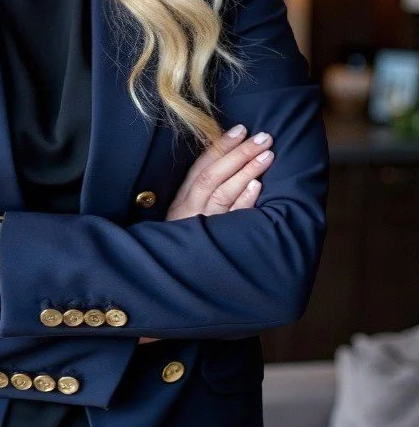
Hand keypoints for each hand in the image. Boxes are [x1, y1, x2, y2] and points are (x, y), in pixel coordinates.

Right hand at [136, 124, 272, 345]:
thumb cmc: (175, 257)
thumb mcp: (181, 225)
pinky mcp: (210, 249)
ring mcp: (198, 231)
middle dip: (239, 153)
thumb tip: (229, 175)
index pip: (200, 168)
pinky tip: (257, 189)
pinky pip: (229, 224)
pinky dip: (242, 204)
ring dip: (246, 172)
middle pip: (213, 177)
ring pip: (222, 194)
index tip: (239, 129)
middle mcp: (186, 215)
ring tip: (267, 155)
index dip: (220, 147)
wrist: (159, 297)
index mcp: (179, 205)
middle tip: (264, 136)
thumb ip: (197, 201)